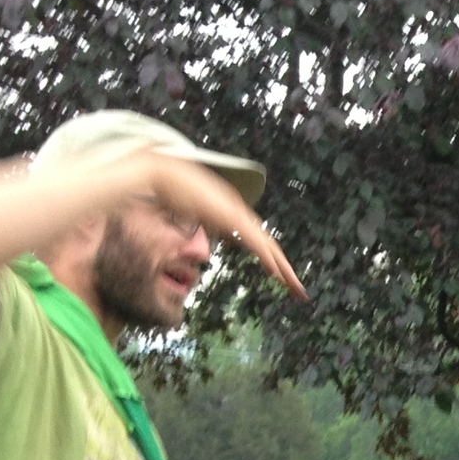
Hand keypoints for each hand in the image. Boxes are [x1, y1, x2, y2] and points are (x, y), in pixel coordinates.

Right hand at [142, 154, 307, 300]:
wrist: (160, 170)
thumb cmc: (169, 190)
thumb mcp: (187, 215)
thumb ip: (196, 227)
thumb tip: (193, 241)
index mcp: (230, 213)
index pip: (257, 239)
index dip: (271, 258)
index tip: (280, 276)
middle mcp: (237, 211)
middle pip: (267, 243)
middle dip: (284, 268)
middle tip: (298, 289)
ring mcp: (235, 212)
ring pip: (265, 244)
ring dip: (282, 267)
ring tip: (294, 286)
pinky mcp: (229, 215)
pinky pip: (252, 240)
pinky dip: (265, 256)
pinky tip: (275, 272)